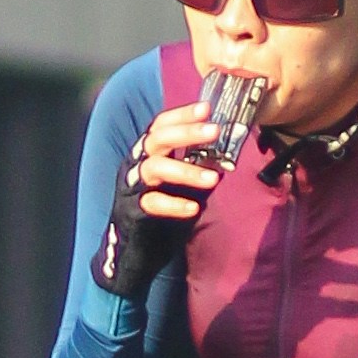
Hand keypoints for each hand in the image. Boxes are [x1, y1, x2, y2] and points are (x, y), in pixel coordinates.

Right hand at [90, 107, 223, 301]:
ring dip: (185, 170)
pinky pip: (152, 203)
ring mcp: (133, 188)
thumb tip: (224, 152)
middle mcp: (137, 165)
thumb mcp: (181, 183)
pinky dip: (174, 204)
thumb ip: (195, 166)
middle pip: (157, 139)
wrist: (137, 249)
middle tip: (214, 131)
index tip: (206, 107)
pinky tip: (194, 208)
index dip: (181, 114)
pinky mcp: (133, 211)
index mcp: (148, 154)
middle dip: (186, 132)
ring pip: (154, 168)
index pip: (161, 125)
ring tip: (213, 178)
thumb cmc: (161, 211)